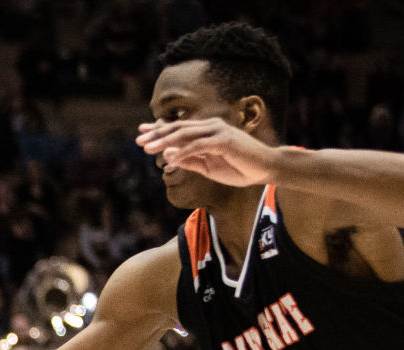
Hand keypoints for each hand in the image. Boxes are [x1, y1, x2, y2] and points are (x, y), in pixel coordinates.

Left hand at [136, 119, 279, 187]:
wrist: (264, 169)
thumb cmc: (238, 168)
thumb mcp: (208, 167)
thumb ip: (190, 160)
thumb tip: (169, 156)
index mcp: (207, 131)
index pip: (179, 128)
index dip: (159, 129)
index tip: (141, 132)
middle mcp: (211, 126)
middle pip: (178, 128)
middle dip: (157, 134)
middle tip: (138, 141)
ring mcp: (218, 132)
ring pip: (185, 134)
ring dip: (165, 141)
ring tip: (148, 149)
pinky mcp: (224, 141)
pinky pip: (198, 146)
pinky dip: (182, 152)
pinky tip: (170, 159)